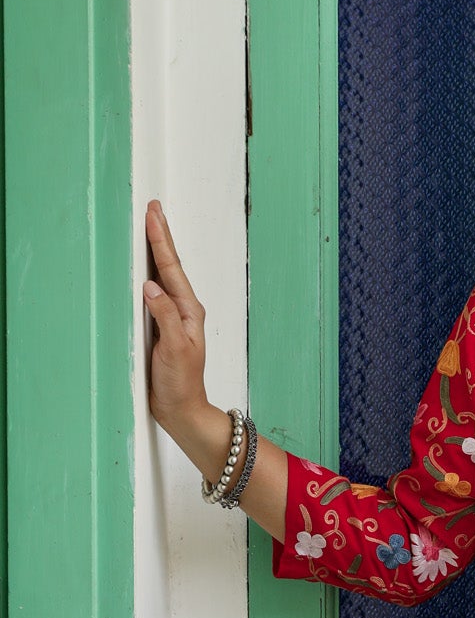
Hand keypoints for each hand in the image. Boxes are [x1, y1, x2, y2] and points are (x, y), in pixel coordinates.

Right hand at [142, 199, 208, 431]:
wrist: (181, 409)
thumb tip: (150, 286)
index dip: (161, 241)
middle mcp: (183, 309)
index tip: (153, 216)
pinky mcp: (161, 326)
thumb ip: (164, 316)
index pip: (172, 269)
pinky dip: (149, 273)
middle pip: (169, 265)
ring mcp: (172, 317)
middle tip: (154, 208)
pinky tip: (144, 266)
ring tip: (151, 227)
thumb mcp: (174, 349)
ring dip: (156, 251)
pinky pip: (155, 292)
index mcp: (189, 311)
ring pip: (163, 275)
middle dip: (160, 236)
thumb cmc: (181, 383)